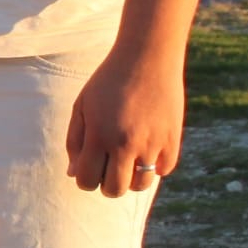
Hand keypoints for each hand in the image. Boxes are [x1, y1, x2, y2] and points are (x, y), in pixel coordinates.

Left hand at [65, 44, 184, 196]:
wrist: (146, 58)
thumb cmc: (107, 82)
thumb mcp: (82, 107)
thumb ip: (75, 141)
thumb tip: (74, 174)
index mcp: (98, 136)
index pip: (86, 180)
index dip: (84, 180)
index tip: (88, 169)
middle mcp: (125, 144)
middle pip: (114, 189)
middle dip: (106, 185)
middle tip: (107, 169)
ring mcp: (152, 143)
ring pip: (141, 185)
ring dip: (131, 179)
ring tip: (127, 162)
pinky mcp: (173, 138)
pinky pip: (164, 169)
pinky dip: (155, 167)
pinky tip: (147, 151)